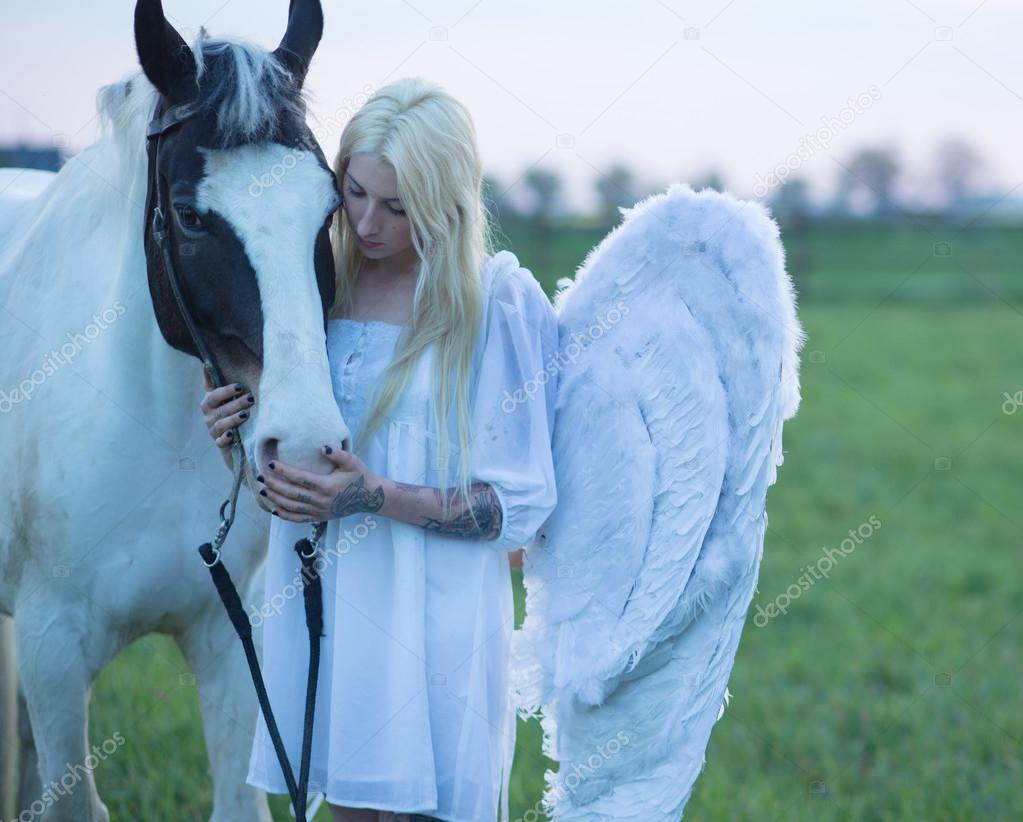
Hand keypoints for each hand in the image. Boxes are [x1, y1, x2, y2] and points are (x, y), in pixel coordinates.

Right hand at [200, 366, 254, 447]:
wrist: (231, 435)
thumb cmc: (229, 409)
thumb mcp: (224, 395)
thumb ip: (215, 381)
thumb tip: (207, 362)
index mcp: (209, 403)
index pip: (214, 395)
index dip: (226, 391)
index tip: (240, 387)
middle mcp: (208, 416)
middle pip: (220, 410)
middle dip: (236, 404)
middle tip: (251, 399)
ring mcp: (213, 430)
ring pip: (221, 425)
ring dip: (233, 419)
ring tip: (246, 414)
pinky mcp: (219, 443)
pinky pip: (220, 442)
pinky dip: (225, 438)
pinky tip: (232, 434)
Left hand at [258, 445, 384, 522]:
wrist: (369, 497)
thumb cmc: (360, 476)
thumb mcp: (352, 461)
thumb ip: (337, 454)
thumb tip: (322, 447)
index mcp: (327, 485)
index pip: (299, 478)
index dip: (283, 471)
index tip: (271, 464)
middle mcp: (321, 500)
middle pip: (291, 493)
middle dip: (274, 485)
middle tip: (260, 477)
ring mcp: (320, 511)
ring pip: (292, 506)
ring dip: (276, 499)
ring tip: (263, 491)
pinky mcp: (320, 517)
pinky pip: (299, 518)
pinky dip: (286, 515)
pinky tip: (275, 509)